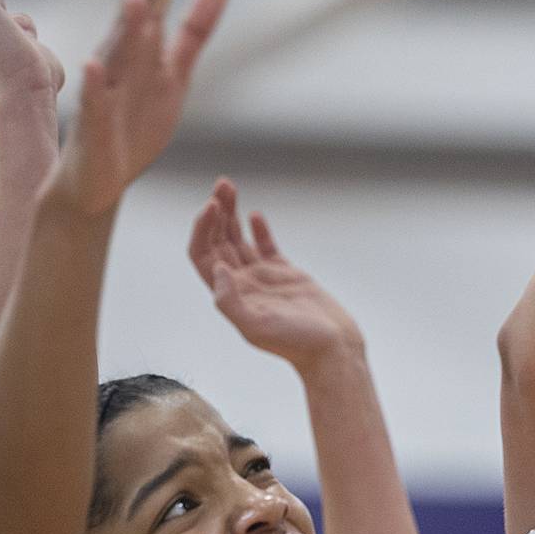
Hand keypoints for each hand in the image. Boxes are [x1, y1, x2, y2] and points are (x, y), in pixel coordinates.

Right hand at [52, 0, 227, 214]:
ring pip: (118, 51)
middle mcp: (122, 56)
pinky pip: (92, 101)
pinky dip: (92, 84)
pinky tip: (91, 65)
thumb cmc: (134, 126)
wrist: (96, 180)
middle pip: (141, 5)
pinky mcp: (95, 124)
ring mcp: (106, 88)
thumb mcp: (176, 74)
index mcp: (144, 42)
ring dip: (129, 23)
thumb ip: (196, 29)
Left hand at [189, 179, 361, 376]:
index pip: (203, 256)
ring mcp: (263, 277)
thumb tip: (218, 270)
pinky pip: (265, 246)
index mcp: (230, 295)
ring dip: (232, 213)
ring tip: (228, 187)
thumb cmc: (297, 343)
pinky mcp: (285, 274)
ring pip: (238, 239)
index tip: (212, 207)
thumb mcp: (256, 327)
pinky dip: (259, 229)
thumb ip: (231, 301)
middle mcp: (242, 284)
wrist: (332, 348)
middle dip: (216, 212)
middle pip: (218, 241)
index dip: (202, 229)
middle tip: (221, 185)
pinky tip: (255, 214)